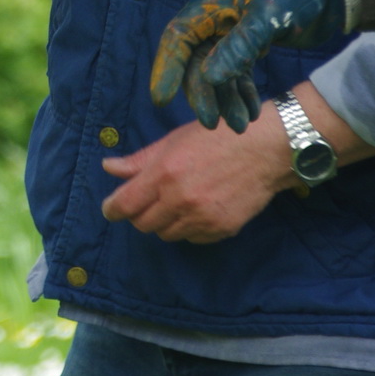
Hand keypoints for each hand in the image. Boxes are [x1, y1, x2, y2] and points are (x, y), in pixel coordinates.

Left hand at [99, 113, 301, 242]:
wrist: (265, 149)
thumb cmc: (216, 137)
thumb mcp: (173, 141)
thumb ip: (139, 160)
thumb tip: (109, 168)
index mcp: (163, 174)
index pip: (125, 205)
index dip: (112, 209)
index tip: (111, 209)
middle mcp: (180, 200)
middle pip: (143, 224)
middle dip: (140, 214)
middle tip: (149, 201)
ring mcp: (202, 217)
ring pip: (167, 234)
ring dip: (165, 222)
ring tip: (177, 202)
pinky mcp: (221, 229)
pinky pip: (192, 238)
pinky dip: (189, 228)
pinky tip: (198, 209)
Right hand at [150, 0, 346, 130]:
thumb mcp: (268, 18)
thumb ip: (239, 47)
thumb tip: (209, 78)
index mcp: (212, 2)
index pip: (178, 36)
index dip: (167, 68)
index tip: (161, 99)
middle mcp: (215, 17)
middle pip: (196, 60)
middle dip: (204, 93)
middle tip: (211, 123)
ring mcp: (230, 32)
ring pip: (216, 72)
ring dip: (225, 99)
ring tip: (239, 125)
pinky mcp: (248, 45)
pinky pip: (237, 74)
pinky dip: (242, 93)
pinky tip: (251, 113)